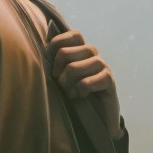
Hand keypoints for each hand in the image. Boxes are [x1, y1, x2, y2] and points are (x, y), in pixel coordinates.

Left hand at [46, 24, 122, 139]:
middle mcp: (91, 52)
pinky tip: (82, 96)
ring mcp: (101, 64)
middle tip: (60, 86)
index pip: (71, 34)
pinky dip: (79, 92)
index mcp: (80, 47)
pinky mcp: (108, 79)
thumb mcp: (59, 74)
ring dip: (67, 85)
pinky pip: (86, 83)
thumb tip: (43, 38)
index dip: (55, 47)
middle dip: (57, 73)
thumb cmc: (73, 93)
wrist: (96, 117)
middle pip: (64, 53)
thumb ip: (52, 57)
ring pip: (73, 68)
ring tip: (70, 94)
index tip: (52, 67)